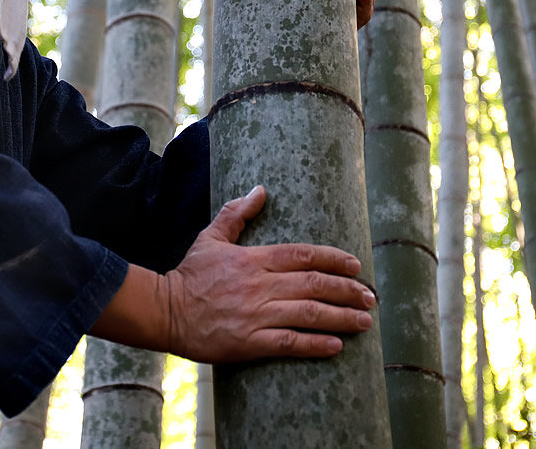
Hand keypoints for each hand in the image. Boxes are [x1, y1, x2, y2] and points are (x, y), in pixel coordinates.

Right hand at [163, 186, 375, 362]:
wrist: (164, 311)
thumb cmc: (189, 274)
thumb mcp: (211, 238)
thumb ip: (237, 214)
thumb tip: (260, 190)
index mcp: (253, 259)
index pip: (303, 255)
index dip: (334, 259)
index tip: (356, 266)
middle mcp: (259, 285)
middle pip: (314, 284)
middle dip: (348, 290)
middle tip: (370, 297)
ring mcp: (255, 315)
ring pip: (309, 313)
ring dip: (341, 317)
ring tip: (364, 321)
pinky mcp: (249, 342)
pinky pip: (290, 343)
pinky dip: (316, 344)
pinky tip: (336, 346)